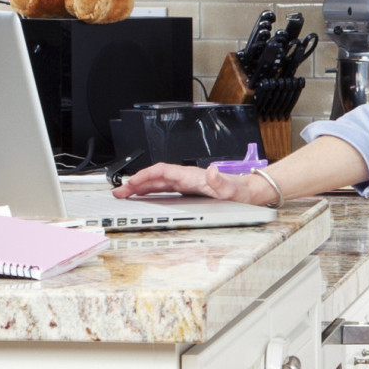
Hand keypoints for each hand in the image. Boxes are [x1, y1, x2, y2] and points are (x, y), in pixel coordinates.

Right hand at [113, 161, 267, 204]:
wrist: (249, 192)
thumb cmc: (239, 192)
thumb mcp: (230, 189)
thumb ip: (219, 181)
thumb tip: (210, 171)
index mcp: (191, 176)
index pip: (162, 171)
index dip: (145, 176)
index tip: (130, 183)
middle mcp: (187, 177)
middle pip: (156, 176)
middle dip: (136, 183)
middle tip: (119, 192)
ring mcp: (187, 183)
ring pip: (158, 182)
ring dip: (140, 187)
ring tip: (125, 194)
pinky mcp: (189, 190)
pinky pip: (165, 189)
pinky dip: (151, 191)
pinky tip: (144, 196)